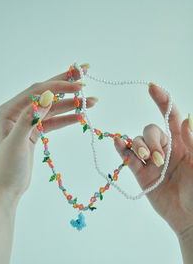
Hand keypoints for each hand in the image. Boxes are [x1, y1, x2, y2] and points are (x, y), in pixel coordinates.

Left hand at [0, 64, 96, 202]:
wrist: (5, 187)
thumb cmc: (5, 167)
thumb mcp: (16, 143)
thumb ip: (29, 119)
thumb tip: (46, 97)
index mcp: (10, 110)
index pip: (38, 90)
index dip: (59, 85)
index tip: (78, 85)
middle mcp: (20, 112)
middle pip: (47, 94)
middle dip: (66, 86)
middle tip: (85, 77)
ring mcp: (29, 122)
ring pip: (54, 108)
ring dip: (72, 104)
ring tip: (91, 101)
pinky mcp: (36, 132)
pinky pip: (54, 122)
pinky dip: (67, 119)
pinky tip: (80, 116)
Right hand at [114, 84, 192, 238]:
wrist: (189, 216)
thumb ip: (192, 141)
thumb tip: (187, 117)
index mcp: (181, 141)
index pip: (170, 115)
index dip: (162, 100)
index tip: (152, 88)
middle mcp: (164, 147)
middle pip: (150, 130)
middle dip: (152, 140)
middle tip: (159, 158)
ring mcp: (150, 160)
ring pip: (137, 141)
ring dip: (139, 147)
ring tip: (148, 160)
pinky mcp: (140, 172)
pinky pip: (127, 156)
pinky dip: (122, 148)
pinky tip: (119, 143)